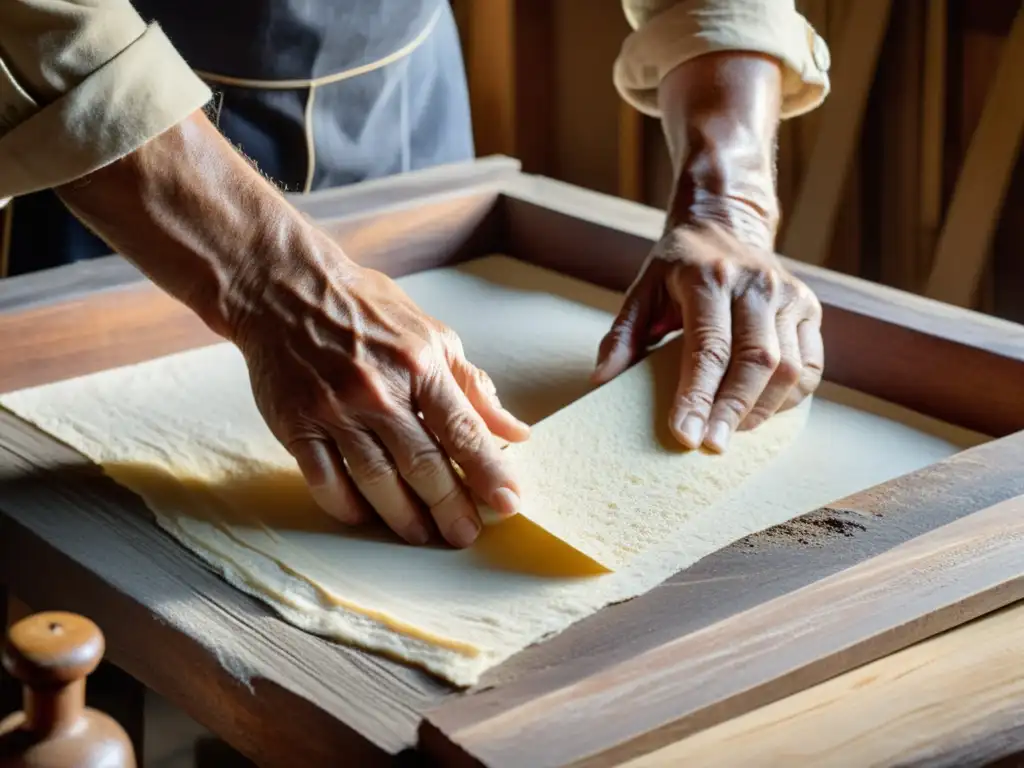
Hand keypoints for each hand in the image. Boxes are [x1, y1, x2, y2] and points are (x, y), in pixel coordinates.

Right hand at [229, 245, 530, 546]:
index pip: (462, 429)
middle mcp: (377, 389)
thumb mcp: (431, 335)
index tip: (507, 503)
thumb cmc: (367, 311)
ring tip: (423, 535)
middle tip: (465, 534)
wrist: (286, 290)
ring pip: (375, 479)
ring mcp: (334, 409)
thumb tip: (514, 432)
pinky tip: (366, 517)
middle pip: (422, 463)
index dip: (487, 471)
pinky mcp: (296, 424)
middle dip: (450, 505)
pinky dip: (347, 505)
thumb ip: (472, 386)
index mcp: (419, 364)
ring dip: (403, 515)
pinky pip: (324, 479)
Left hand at [593, 221, 822, 452]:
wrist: (724, 225)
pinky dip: (788, 398)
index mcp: (709, 278)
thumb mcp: (641, 290)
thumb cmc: (678, 266)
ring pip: (789, 368)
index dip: (697, 395)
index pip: (708, 347)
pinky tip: (760, 412)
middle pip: (756, 361)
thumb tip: (602, 379)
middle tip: (712, 447)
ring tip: (731, 433)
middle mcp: (755, 284)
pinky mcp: (808, 308)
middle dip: (732, 411)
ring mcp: (789, 295)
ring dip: (761, 410)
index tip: (685, 435)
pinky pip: (810, 366)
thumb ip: (622, 335)